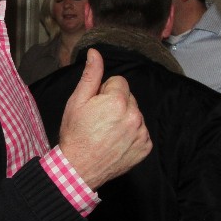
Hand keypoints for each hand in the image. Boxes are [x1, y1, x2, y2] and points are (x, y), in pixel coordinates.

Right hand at [56, 48, 151, 189]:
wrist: (79, 168)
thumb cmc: (75, 134)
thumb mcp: (77, 101)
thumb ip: (91, 75)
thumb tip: (95, 53)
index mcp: (118, 101)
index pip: (119, 81)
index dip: (104, 91)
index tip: (95, 106)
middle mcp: (134, 116)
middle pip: (129, 97)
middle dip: (117, 103)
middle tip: (100, 120)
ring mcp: (142, 133)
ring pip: (136, 113)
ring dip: (125, 118)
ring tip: (107, 132)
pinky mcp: (145, 147)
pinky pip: (141, 131)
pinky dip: (132, 134)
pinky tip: (116, 141)